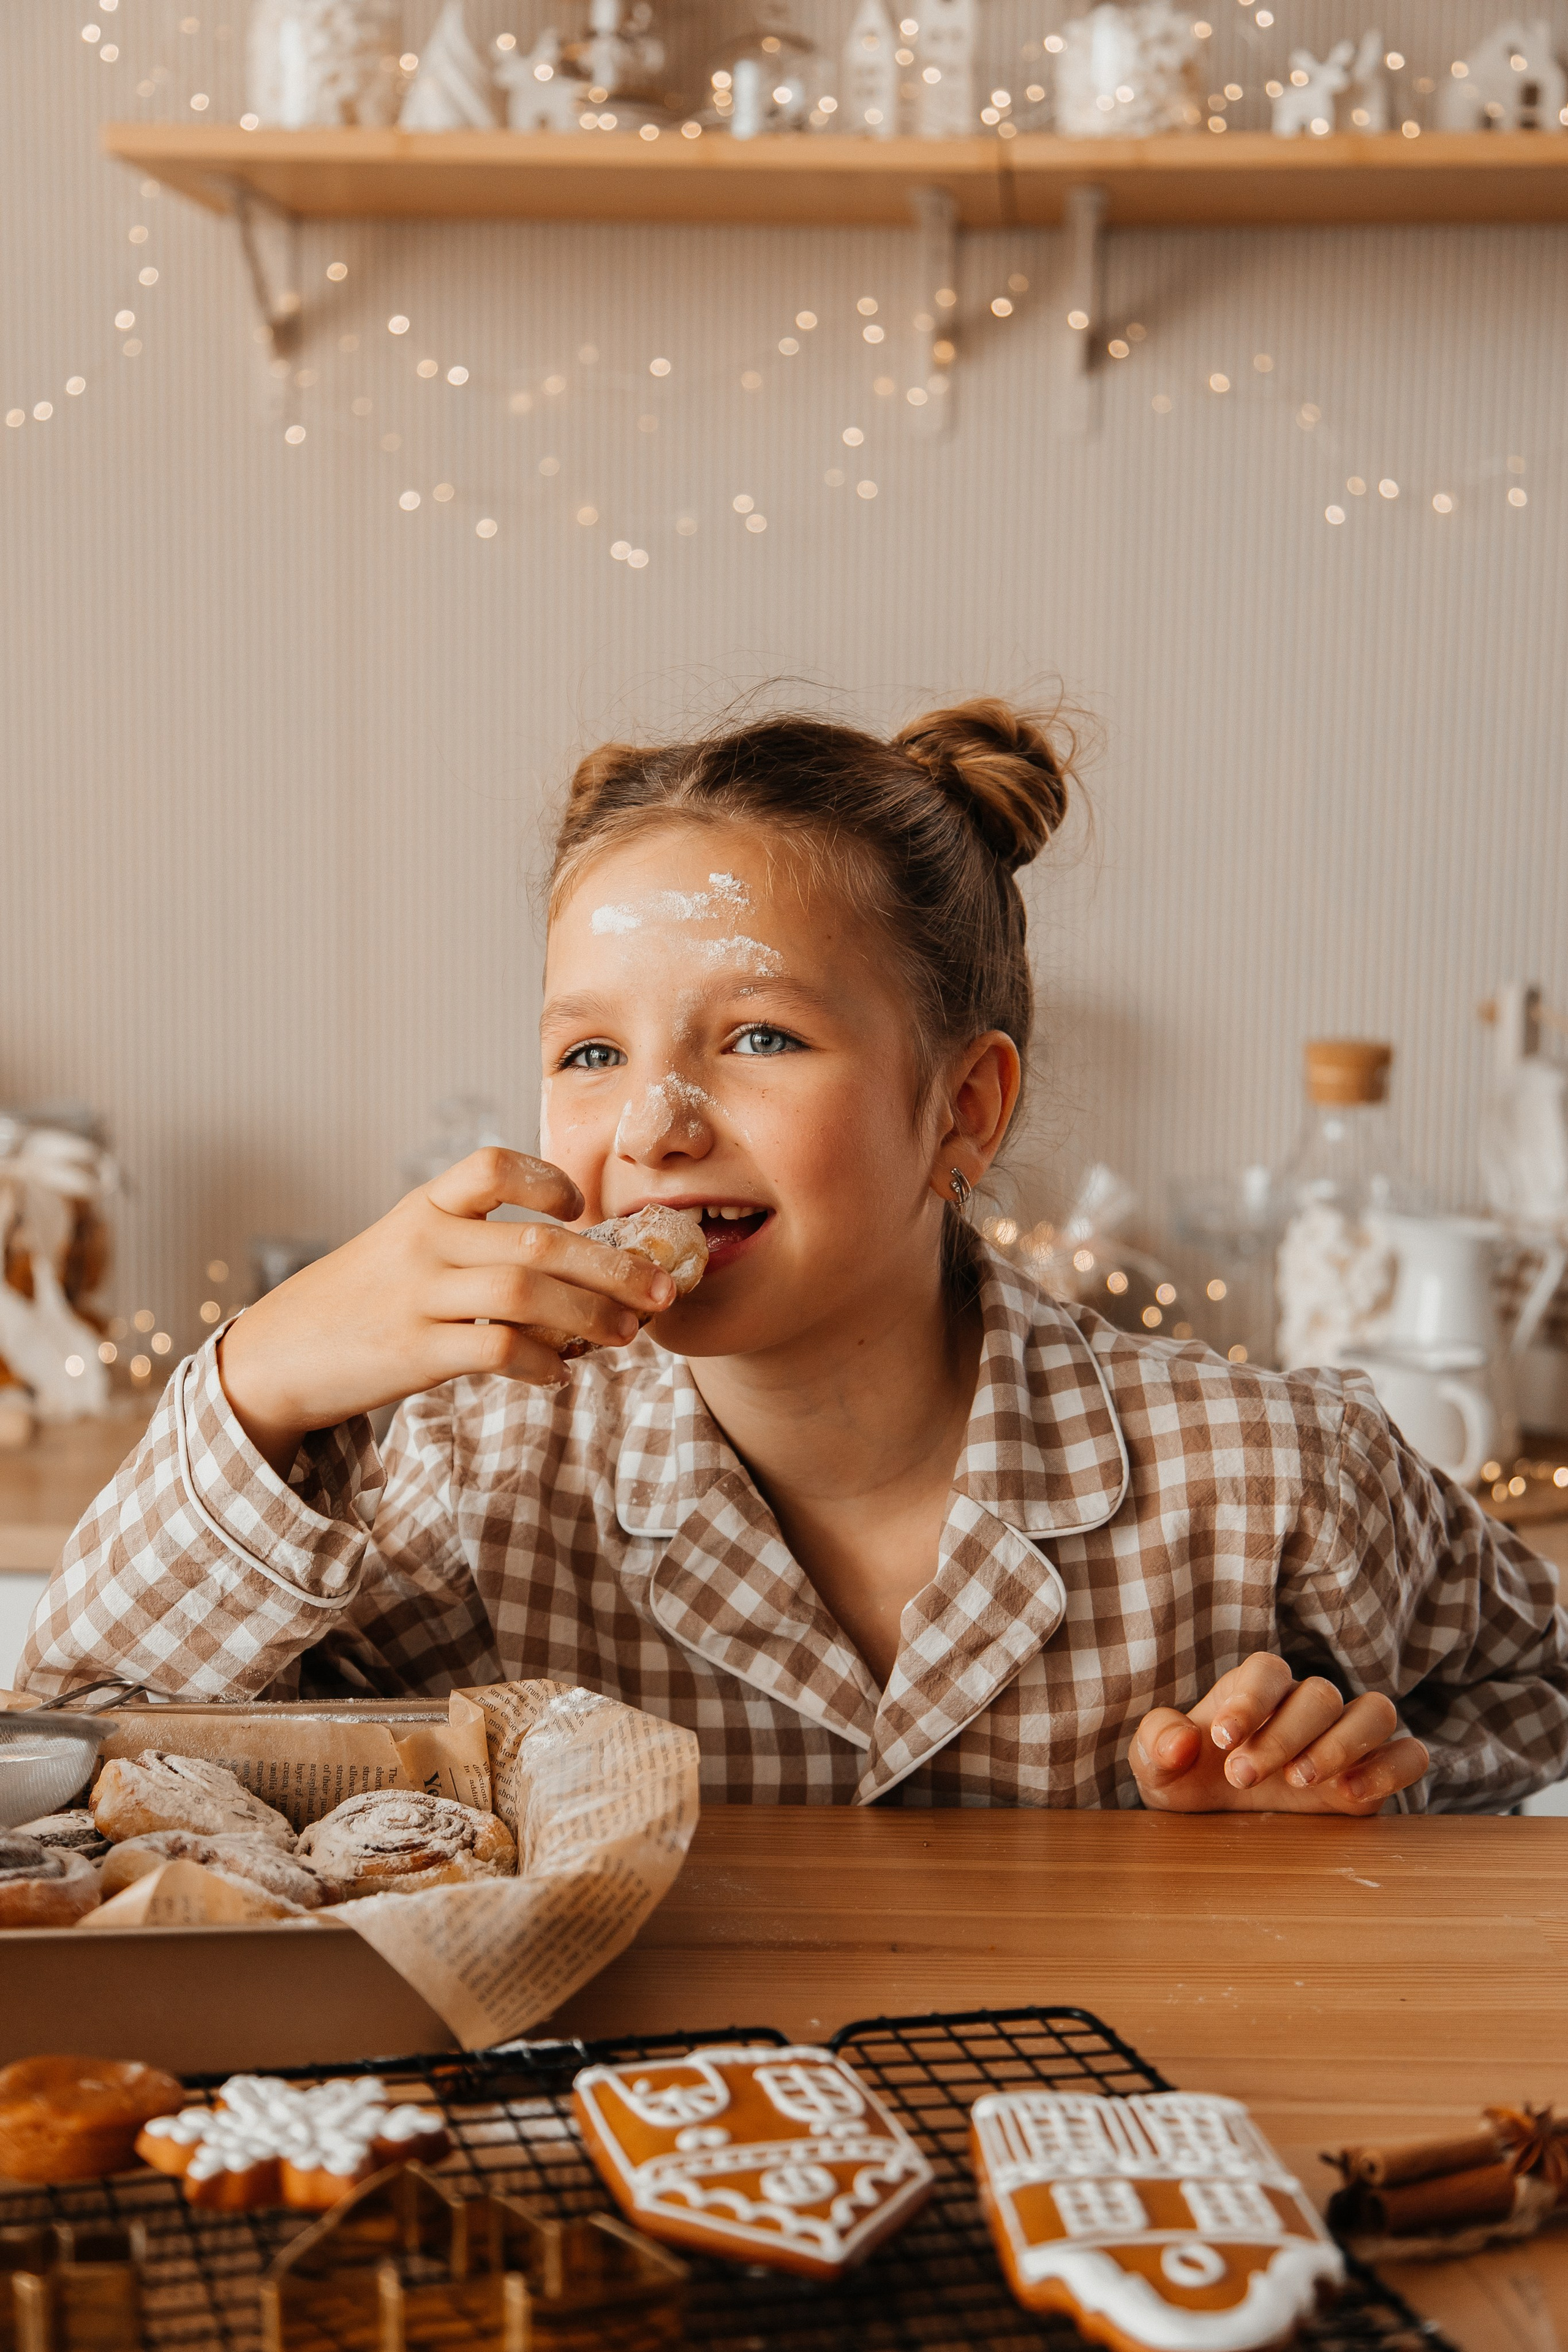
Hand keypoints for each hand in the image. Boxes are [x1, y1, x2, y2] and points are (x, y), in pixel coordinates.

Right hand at [217, 1150, 677, 1476]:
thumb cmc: (360, 1303)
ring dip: (591, 1316)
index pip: (493, 1166)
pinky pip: (497, 1350)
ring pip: (527, 1294)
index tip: (582, 1206)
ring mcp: (416, 1296)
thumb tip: (571, 1273)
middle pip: (538, 1240)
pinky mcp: (412, 1352)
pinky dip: (542, 1363)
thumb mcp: (405, 1251)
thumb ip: (471, 1247)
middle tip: (661, 1288)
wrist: (277, 1356)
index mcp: (425, 1208)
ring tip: (626, 1334)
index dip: (548, 1178)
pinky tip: (559, 1374)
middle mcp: (423, 1242)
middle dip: (613, 1266)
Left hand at [1130, 1652, 1427, 1814]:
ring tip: (1302, 1781)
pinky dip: (1392, 1769)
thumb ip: (1158, 1743)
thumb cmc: (1191, 1778)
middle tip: (1242, 1778)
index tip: (1222, 1740)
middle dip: (1282, 1737)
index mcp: (1256, 1689)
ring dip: (1343, 1744)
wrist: (1223, 1816)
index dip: (1250, 1700)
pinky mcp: (1377, 1771)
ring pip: (1374, 1712)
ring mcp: (1347, 1735)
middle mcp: (1307, 1704)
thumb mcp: (1157, 1766)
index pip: (1267, 1671)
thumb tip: (1181, 1742)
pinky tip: (1353, 1795)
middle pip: (1319, 1695)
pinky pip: (1409, 1754)